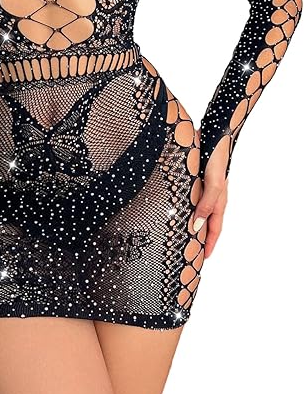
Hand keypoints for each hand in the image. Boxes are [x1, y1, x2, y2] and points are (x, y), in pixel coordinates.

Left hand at [192, 129, 228, 258]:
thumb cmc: (216, 159)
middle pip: (206, 222)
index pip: (215, 229)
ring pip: (197, 210)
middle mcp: (212, 196)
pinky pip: (190, 198)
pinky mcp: (195, 179)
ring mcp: (204, 188)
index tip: (203, 259)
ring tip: (180, 234)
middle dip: (200, 238)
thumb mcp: (213, 184)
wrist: (213, 135)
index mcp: (219, 201)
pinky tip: (174, 207)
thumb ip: (206, 205)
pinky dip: (185, 207)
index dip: (210, 245)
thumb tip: (195, 226)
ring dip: (191, 223)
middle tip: (190, 252)